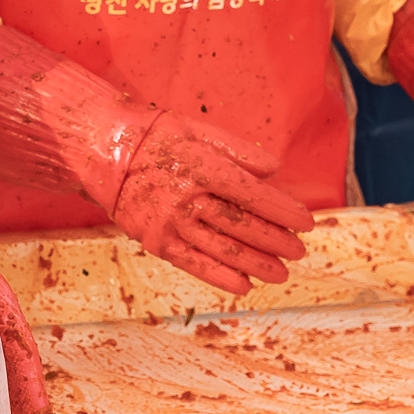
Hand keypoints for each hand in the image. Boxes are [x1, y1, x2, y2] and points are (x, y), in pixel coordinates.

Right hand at [109, 112, 315, 295]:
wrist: (107, 152)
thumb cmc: (157, 137)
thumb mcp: (197, 129)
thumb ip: (238, 149)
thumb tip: (275, 169)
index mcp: (202, 167)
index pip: (253, 195)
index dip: (283, 211)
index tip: (305, 222)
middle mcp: (187, 198)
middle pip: (243, 225)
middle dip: (277, 241)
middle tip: (299, 251)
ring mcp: (171, 224)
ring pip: (223, 249)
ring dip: (257, 264)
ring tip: (281, 273)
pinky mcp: (157, 242)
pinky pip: (194, 265)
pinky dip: (221, 276)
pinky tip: (244, 284)